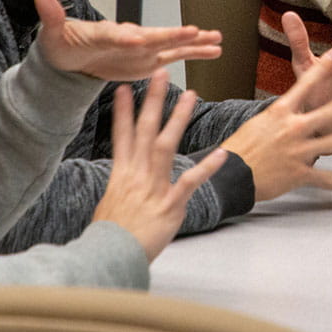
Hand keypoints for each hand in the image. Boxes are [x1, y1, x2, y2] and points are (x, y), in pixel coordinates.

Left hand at [34, 0, 221, 81]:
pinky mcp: (148, 59)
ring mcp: (142, 47)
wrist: (72, 55)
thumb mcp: (52, 33)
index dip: (127, 37)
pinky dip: (195, 52)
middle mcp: (129, 37)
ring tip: (217, 38)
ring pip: (172, 43)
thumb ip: (52, 16)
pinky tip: (215, 50)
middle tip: (193, 32)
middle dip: (172, 35)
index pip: (118, 34)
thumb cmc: (63, 43)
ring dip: (193, 42)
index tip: (138, 38)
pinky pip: (175, 55)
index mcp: (106, 33)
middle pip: (153, 35)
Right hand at [91, 70, 226, 261]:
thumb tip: (126, 179)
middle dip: (153, 100)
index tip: (125, 87)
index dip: (124, 110)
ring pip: (166, 145)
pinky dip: (206, 167)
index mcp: (121, 174)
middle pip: (145, 130)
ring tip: (191, 96)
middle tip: (160, 74)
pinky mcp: (170, 204)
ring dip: (178, 118)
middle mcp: (136, 174)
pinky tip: (222, 153)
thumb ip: (122, 186)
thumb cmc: (110, 235)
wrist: (111, 256)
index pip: (122, 134)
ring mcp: (153, 187)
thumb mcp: (110, 203)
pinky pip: (190, 181)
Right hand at [220, 47, 331, 200]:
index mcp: (281, 112)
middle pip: (329, 112)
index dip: (323, 70)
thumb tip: (292, 104)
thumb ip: (281, 113)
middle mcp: (292, 129)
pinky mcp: (298, 174)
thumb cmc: (241, 147)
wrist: (229, 175)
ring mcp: (297, 152)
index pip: (305, 85)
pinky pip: (324, 178)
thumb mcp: (259, 121)